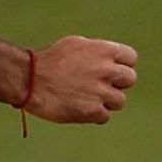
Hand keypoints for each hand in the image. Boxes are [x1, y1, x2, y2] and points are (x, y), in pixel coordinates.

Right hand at [23, 36, 137, 124]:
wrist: (31, 79)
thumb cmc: (50, 60)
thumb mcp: (76, 45)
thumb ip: (98, 52)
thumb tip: (111, 60)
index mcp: (104, 50)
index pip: (131, 58)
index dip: (122, 65)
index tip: (111, 70)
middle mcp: (107, 70)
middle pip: (130, 79)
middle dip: (117, 83)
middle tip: (100, 85)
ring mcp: (101, 91)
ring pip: (119, 101)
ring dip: (106, 101)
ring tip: (87, 98)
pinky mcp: (93, 110)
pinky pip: (105, 116)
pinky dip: (94, 115)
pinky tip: (80, 108)